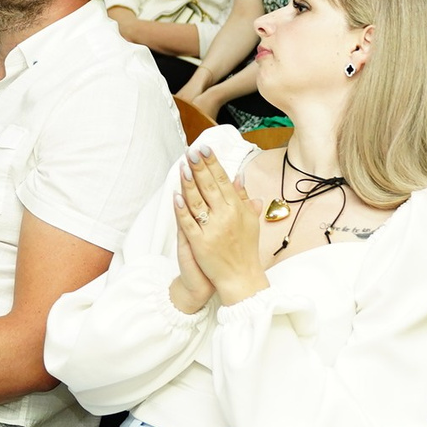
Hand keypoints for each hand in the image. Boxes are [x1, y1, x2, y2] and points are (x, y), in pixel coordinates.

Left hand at [172, 149, 265, 305]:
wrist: (240, 279)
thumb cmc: (245, 249)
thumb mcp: (250, 222)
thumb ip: (243, 199)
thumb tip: (238, 176)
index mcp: (238, 210)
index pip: (223, 181)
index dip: (213, 163)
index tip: (205, 148)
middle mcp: (226, 217)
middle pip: (210, 187)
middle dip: (200, 167)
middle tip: (191, 151)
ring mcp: (212, 230)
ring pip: (197, 202)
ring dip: (189, 183)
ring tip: (183, 166)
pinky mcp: (200, 243)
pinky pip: (188, 223)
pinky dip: (182, 209)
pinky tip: (176, 195)